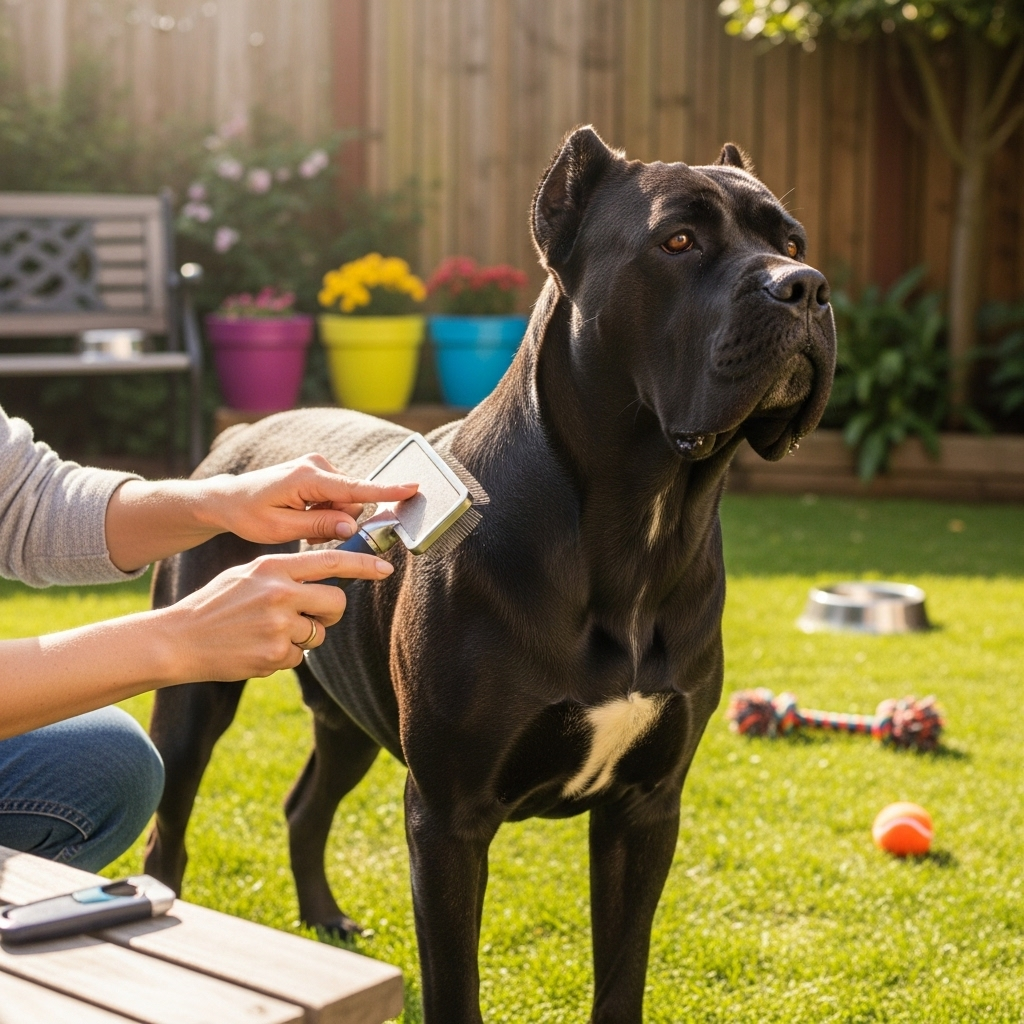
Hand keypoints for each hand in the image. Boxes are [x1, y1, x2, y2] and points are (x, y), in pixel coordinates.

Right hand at [157, 547, 393, 681]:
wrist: (178, 639)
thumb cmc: (217, 604)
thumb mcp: (249, 574)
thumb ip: (286, 573)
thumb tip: (329, 576)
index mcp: (273, 566)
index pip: (331, 561)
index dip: (364, 564)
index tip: (385, 568)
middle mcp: (280, 592)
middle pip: (336, 602)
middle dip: (330, 613)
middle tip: (312, 617)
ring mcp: (279, 625)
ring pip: (319, 633)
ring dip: (303, 637)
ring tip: (266, 633)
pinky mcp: (275, 655)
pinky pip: (300, 657)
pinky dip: (285, 657)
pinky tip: (257, 650)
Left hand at [199, 454, 418, 543]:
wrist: (229, 499)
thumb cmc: (249, 515)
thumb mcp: (281, 528)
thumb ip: (319, 526)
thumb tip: (352, 525)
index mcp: (307, 478)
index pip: (354, 488)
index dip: (385, 491)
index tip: (413, 487)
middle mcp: (316, 466)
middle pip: (351, 502)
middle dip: (338, 522)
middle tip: (310, 534)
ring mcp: (317, 466)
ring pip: (346, 503)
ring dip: (331, 519)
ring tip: (304, 526)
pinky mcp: (318, 472)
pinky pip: (337, 498)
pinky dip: (326, 512)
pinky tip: (305, 517)